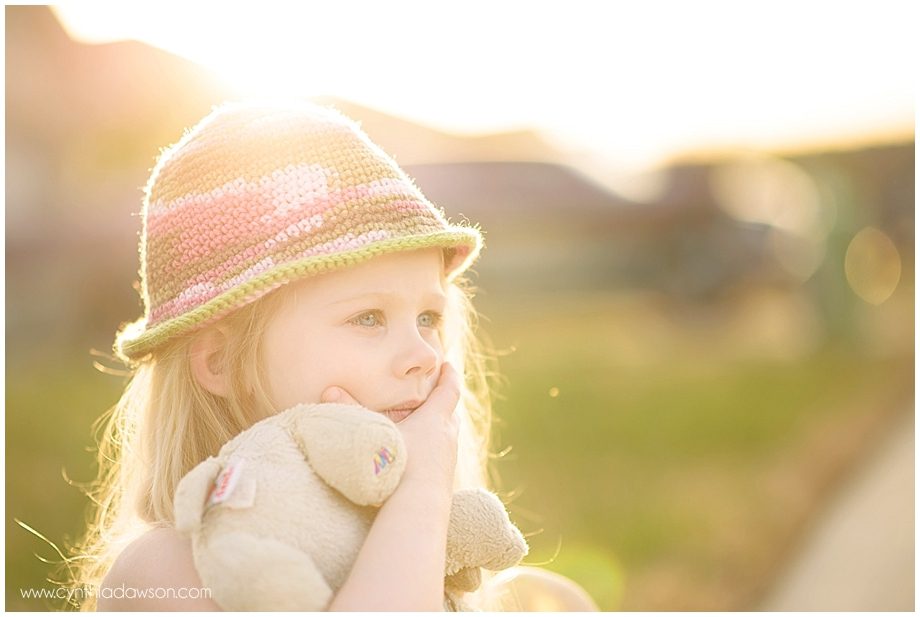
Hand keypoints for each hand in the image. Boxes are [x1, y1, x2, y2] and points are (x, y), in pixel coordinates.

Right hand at [320, 363, 460, 490]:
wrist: (417, 509)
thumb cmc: (397, 466)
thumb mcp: (372, 434)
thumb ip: (349, 411)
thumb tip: (328, 389)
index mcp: (434, 419)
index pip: (448, 390)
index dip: (448, 376)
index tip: (448, 366)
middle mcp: (446, 438)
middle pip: (450, 414)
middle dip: (443, 402)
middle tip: (435, 394)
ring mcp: (448, 461)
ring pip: (446, 437)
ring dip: (438, 428)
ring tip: (424, 425)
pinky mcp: (444, 481)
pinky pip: (441, 457)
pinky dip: (433, 450)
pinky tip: (419, 458)